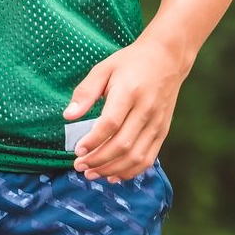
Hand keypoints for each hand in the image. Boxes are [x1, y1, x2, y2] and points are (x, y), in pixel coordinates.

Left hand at [63, 37, 185, 182]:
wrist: (166, 59)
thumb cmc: (130, 63)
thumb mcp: (104, 68)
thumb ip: (85, 92)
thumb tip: (68, 116)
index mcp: (129, 91)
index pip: (111, 123)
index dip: (93, 140)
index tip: (77, 150)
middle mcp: (146, 109)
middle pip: (122, 144)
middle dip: (98, 160)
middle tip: (79, 166)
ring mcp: (157, 123)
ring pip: (136, 156)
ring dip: (112, 169)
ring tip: (91, 173)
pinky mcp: (163, 131)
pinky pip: (149, 158)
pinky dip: (130, 171)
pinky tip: (113, 175)